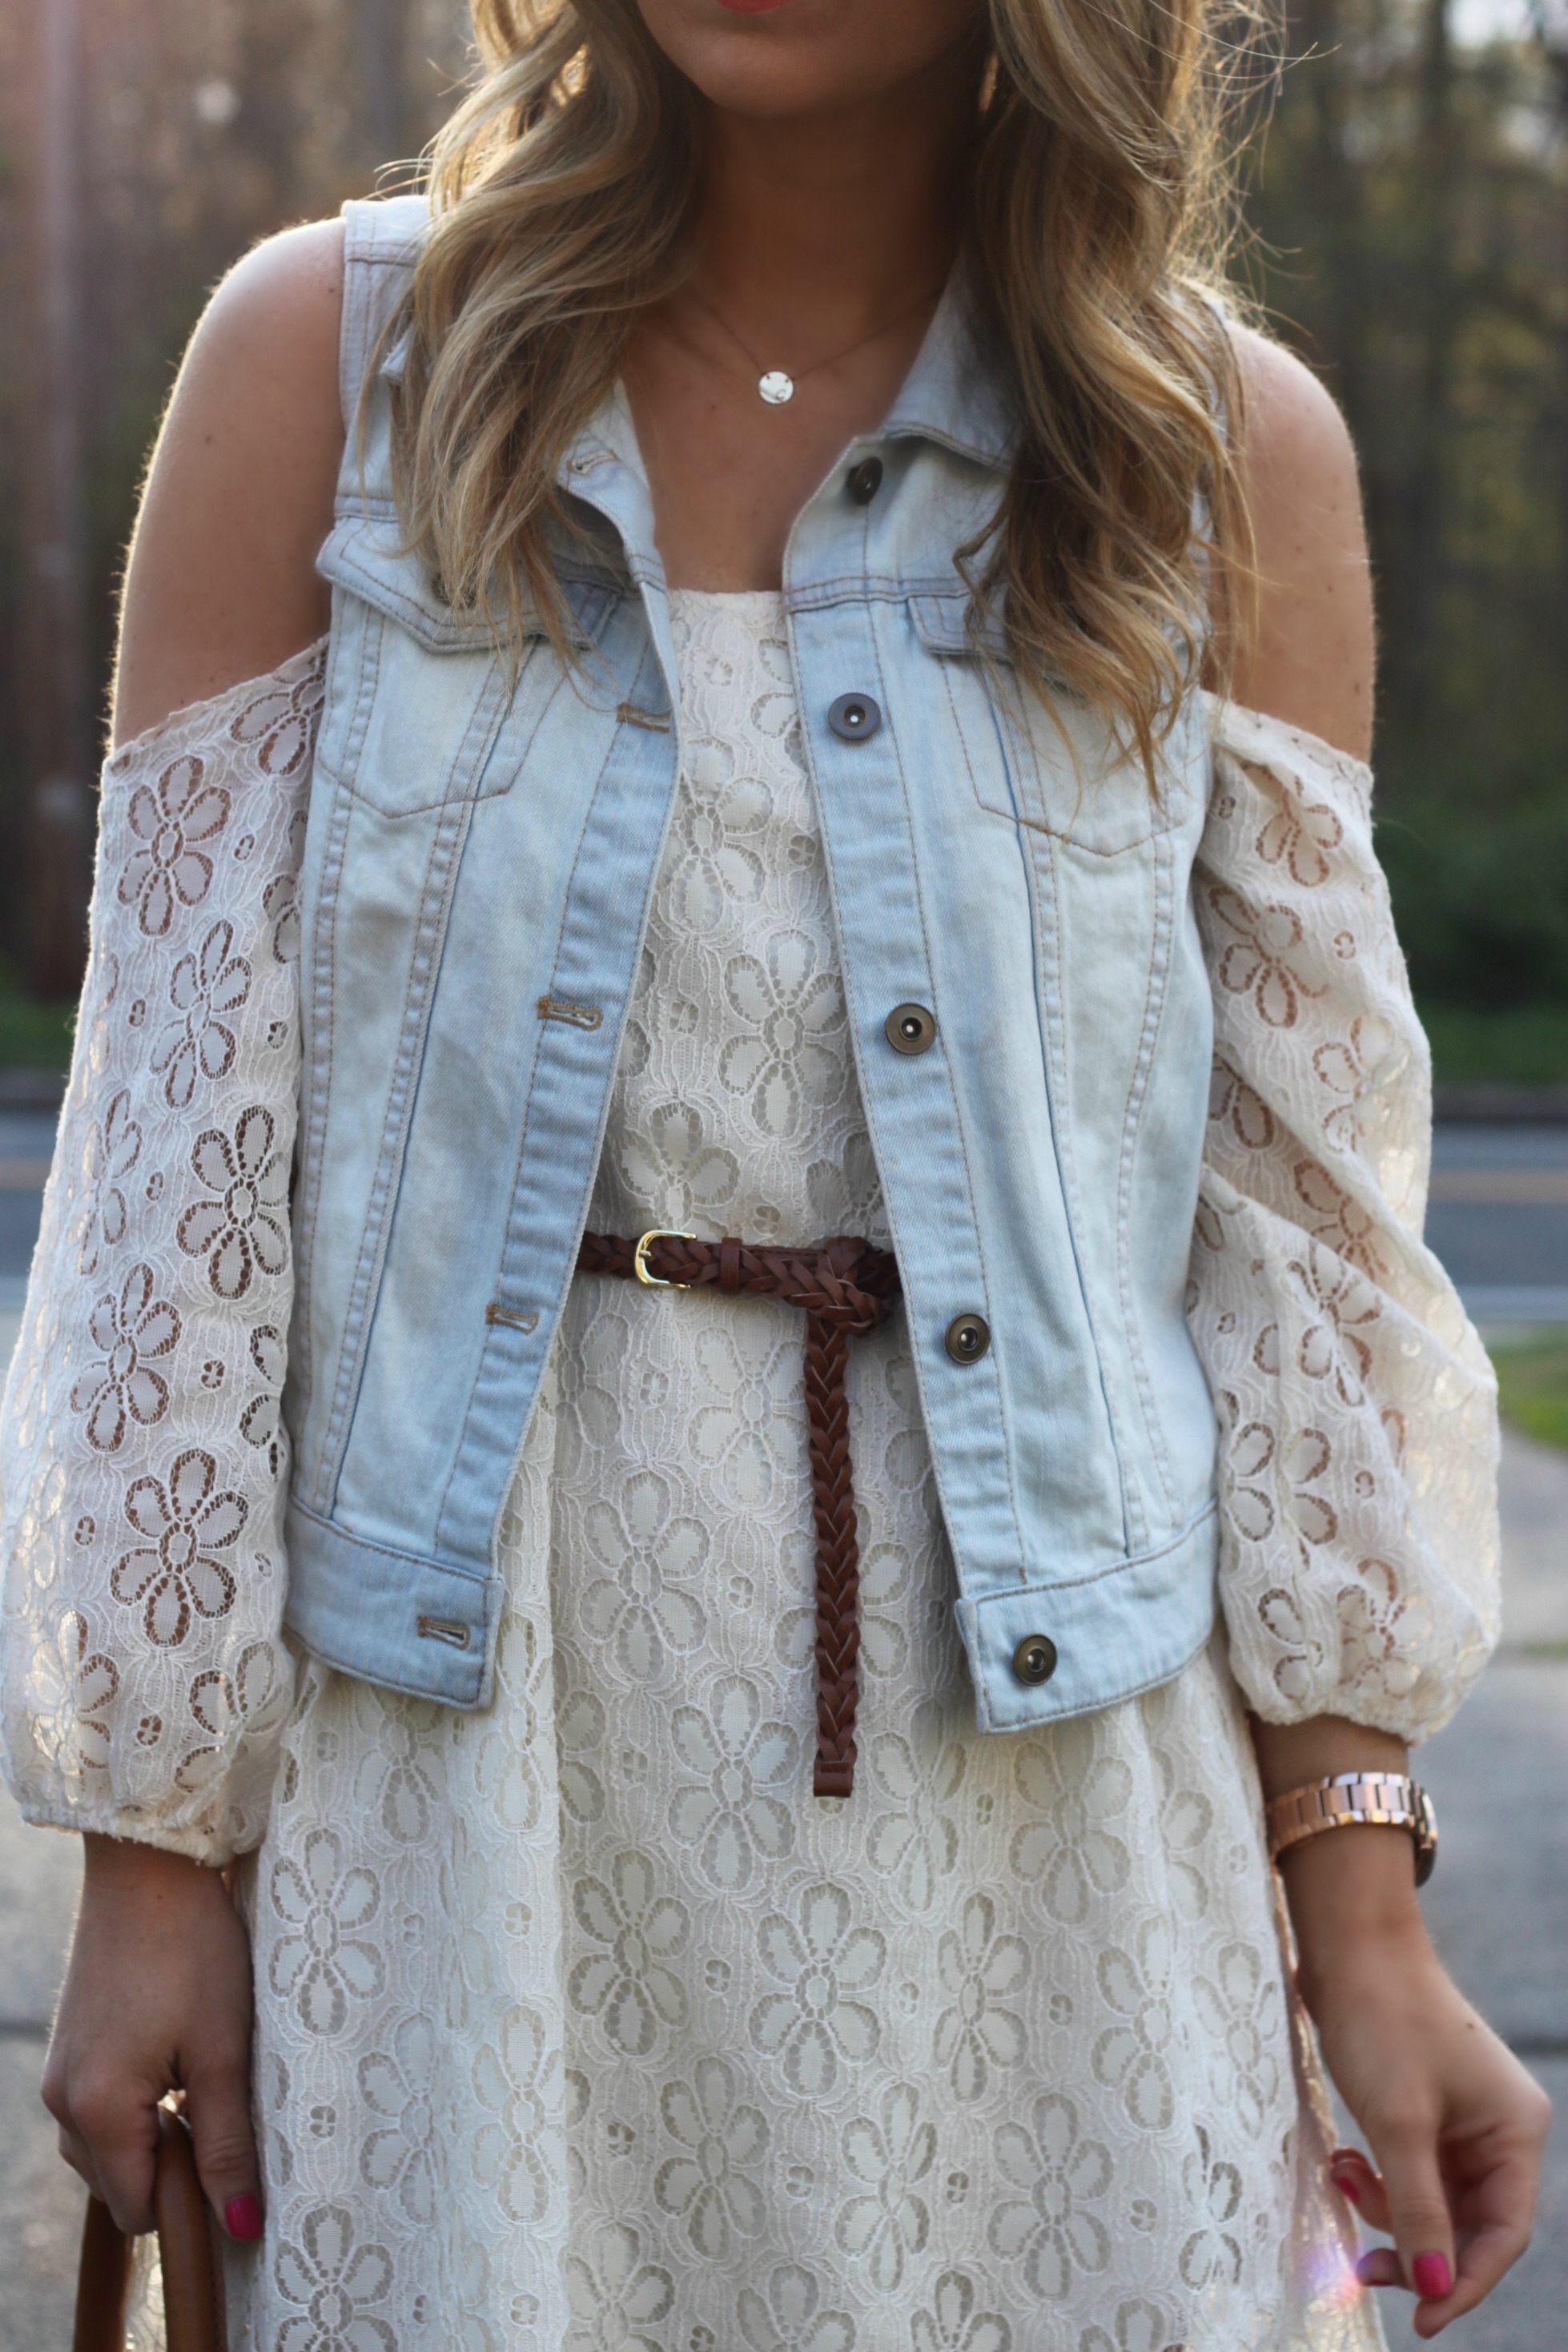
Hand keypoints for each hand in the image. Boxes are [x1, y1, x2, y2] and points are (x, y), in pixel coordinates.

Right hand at [42, 1833, 263, 2242]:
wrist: (149, 1864)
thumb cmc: (193, 1948)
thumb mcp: (222, 2050)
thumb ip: (225, 2145)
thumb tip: (240, 2226)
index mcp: (98, 2110)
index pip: (136, 2209)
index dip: (187, 2203)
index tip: (229, 2159)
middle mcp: (62, 2101)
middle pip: (115, 2185)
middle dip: (166, 2170)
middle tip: (219, 2108)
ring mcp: (58, 2072)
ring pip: (104, 2149)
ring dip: (151, 2137)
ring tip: (200, 2078)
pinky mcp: (67, 2046)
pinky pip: (95, 2110)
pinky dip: (134, 2107)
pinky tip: (174, 2059)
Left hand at [1284, 1827, 1550, 2337]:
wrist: (1348, 1944)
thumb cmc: (1382, 2021)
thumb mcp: (1398, 2124)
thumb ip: (1418, 2209)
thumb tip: (1436, 2286)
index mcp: (1514, 2130)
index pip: (1503, 2232)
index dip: (1466, 2283)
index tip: (1421, 2322)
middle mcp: (1498, 2127)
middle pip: (1468, 2222)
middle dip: (1417, 2248)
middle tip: (1363, 2270)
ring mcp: (1462, 2117)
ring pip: (1434, 2199)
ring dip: (1388, 2209)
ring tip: (1343, 2182)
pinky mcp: (1424, 2106)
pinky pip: (1411, 2169)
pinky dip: (1379, 2178)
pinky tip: (1345, 2163)